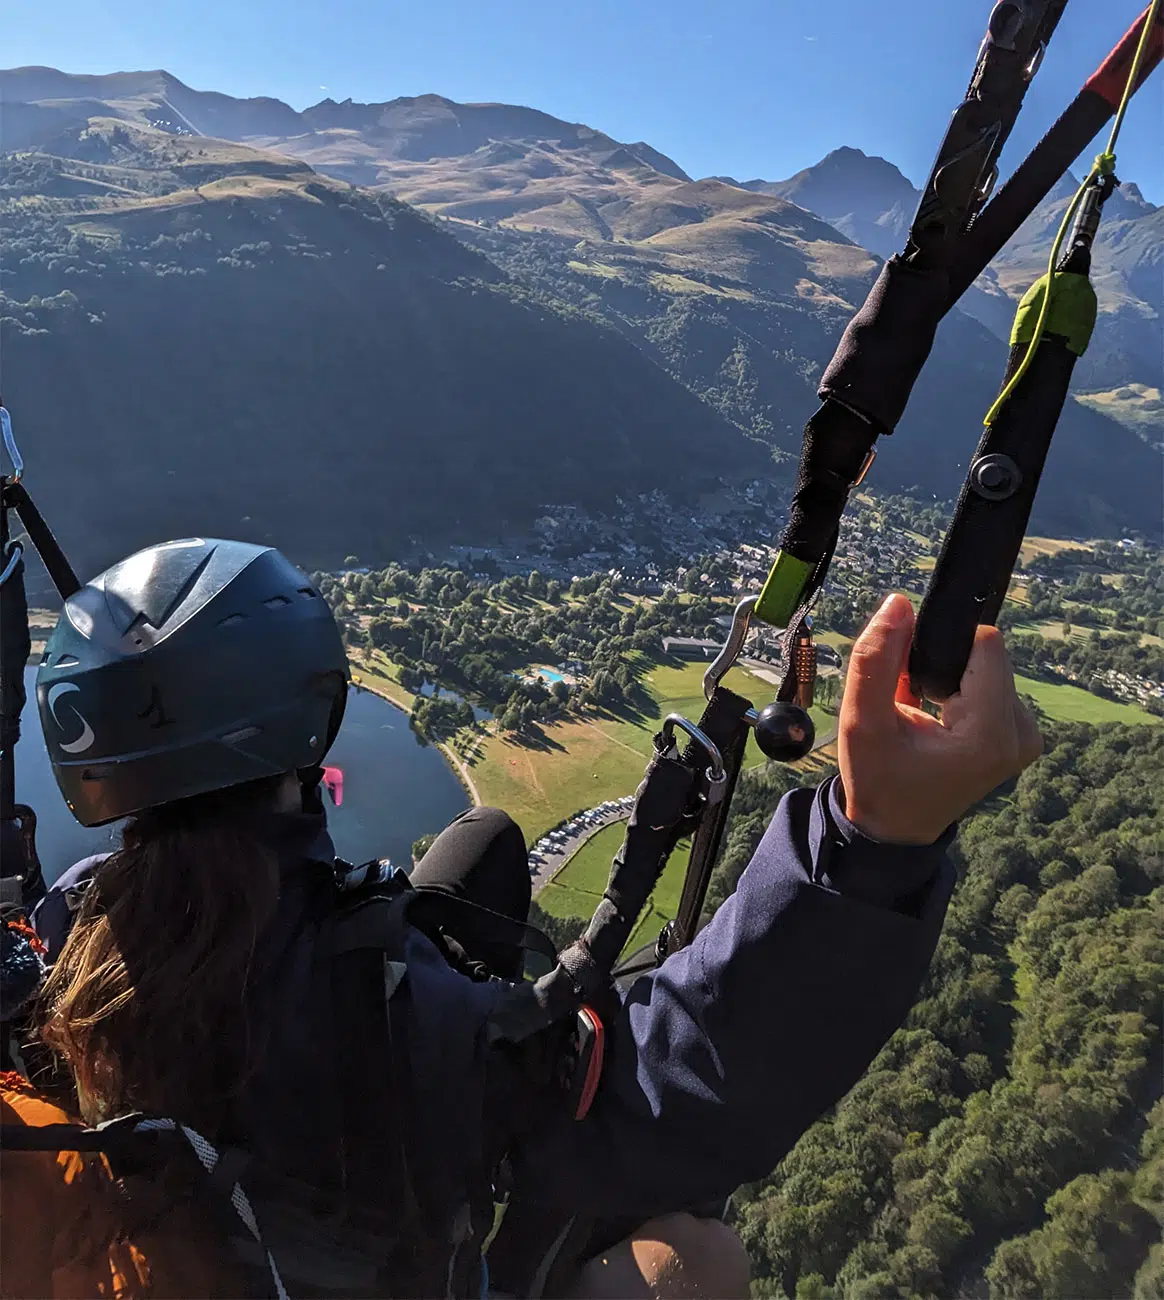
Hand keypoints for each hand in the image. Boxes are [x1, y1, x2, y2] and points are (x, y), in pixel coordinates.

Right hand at [837, 593, 1042, 844]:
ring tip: (920, 713)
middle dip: (943, 662)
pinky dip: (960, 690)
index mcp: (990, 734)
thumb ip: (876, 659)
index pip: (984, 643)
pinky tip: (935, 717)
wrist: (895, 826)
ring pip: (989, 666)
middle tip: (910, 701)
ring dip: (949, 677)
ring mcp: (1027, 736)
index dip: (940, 644)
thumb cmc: (877, 778)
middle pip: (987, 654)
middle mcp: (1022, 733)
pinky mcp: (1022, 734)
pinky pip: (993, 683)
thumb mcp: (860, 720)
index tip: (908, 673)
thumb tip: (898, 603)